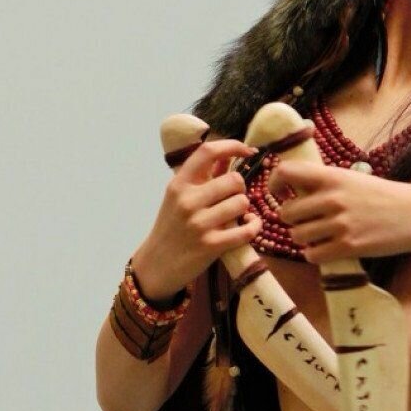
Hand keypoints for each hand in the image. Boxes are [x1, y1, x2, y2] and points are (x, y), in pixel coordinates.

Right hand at [130, 137, 260, 298]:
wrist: (156, 265)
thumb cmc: (171, 228)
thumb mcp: (179, 198)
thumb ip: (203, 176)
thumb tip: (230, 154)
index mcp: (179, 184)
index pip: (207, 152)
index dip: (232, 145)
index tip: (247, 150)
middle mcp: (187, 201)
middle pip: (234, 180)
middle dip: (240, 188)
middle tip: (234, 198)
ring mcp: (199, 224)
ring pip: (242, 203)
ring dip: (245, 209)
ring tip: (237, 215)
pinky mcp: (211, 246)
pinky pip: (247, 230)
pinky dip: (254, 227)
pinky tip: (248, 226)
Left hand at [270, 160, 410, 263]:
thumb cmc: (382, 195)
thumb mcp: (352, 179)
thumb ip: (324, 182)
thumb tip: (293, 186)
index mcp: (332, 177)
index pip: (287, 172)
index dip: (275, 183)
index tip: (279, 192)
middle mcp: (332, 199)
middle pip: (286, 212)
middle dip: (292, 218)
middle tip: (305, 220)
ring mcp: (339, 225)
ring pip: (296, 236)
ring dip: (303, 238)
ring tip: (317, 235)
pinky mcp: (347, 247)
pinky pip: (312, 255)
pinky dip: (314, 254)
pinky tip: (325, 249)